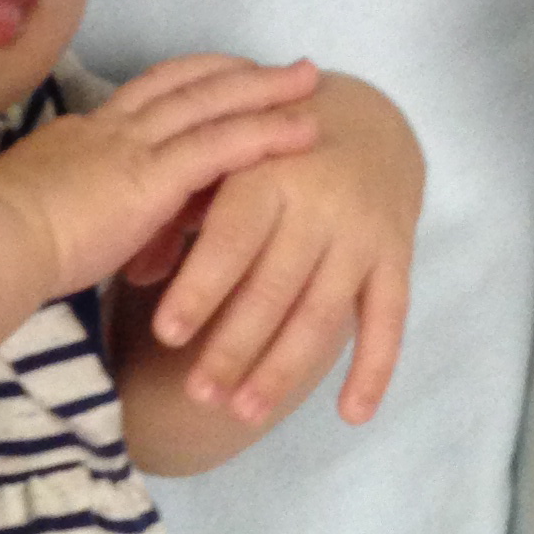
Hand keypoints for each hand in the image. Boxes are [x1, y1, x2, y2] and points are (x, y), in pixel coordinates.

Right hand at [0, 55, 321, 305]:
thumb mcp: (34, 214)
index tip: (217, 79)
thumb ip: (65, 212)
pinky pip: (222, 144)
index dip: (185, 84)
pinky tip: (303, 131)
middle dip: (233, 71)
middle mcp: (109, 129)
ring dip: (264, 89)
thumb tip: (79, 231)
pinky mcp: (153, 176)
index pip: (141, 99)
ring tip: (309, 81)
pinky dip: (267, 133)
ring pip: (210, 102)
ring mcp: (132, 147)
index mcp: (78, 138)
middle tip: (280, 65)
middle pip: (182, 83)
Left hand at [144, 71, 421, 426]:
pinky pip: (390, 318)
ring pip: (323, 312)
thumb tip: (136, 271)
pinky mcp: (397, 254)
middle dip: (235, 346)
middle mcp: (320, 203)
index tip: (166, 336)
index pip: (231, 239)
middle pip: (274, 287)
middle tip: (198, 395)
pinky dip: (375, 369)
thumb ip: (178, 212)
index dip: (201, 288)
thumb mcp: (226, 164)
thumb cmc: (272, 152)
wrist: (370, 117)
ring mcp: (362, 232)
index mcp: (266, 173)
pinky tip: (353, 415)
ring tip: (242, 414)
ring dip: (284, 368)